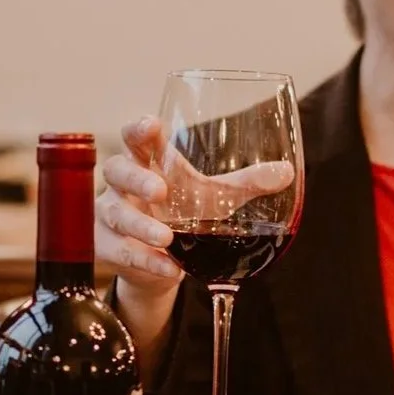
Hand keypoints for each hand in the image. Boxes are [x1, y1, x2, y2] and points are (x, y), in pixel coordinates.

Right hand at [99, 117, 294, 354]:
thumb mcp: (215, 197)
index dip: (138, 129)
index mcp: (147, 162)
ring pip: (116, 214)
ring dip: (141, 226)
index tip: (150, 125)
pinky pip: (122, 252)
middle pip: (116, 169)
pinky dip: (147, 261)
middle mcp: (123, 186)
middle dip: (136, 179)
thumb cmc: (182, 213)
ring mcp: (111, 216)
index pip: (135, 138)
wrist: (160, 262)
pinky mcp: (108, 248)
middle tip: (161, 190)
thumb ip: (246, 184)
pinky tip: (170, 268)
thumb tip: (286, 172)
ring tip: (167, 238)